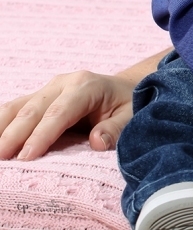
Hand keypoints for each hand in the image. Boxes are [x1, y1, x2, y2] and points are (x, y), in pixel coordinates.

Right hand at [0, 71, 135, 159]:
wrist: (123, 89)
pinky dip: (0, 123)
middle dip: (14, 135)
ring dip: (1, 129)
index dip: (42, 134)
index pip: (59, 112)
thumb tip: (97, 142)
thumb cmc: (127, 104)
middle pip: (32, 110)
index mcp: (86, 86)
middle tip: (2, 158)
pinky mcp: (37, 97)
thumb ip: (116, 128)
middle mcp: (62, 84)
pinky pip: (14, 109)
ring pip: (17, 107)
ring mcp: (47, 89)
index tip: (27, 157)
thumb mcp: (130, 115)